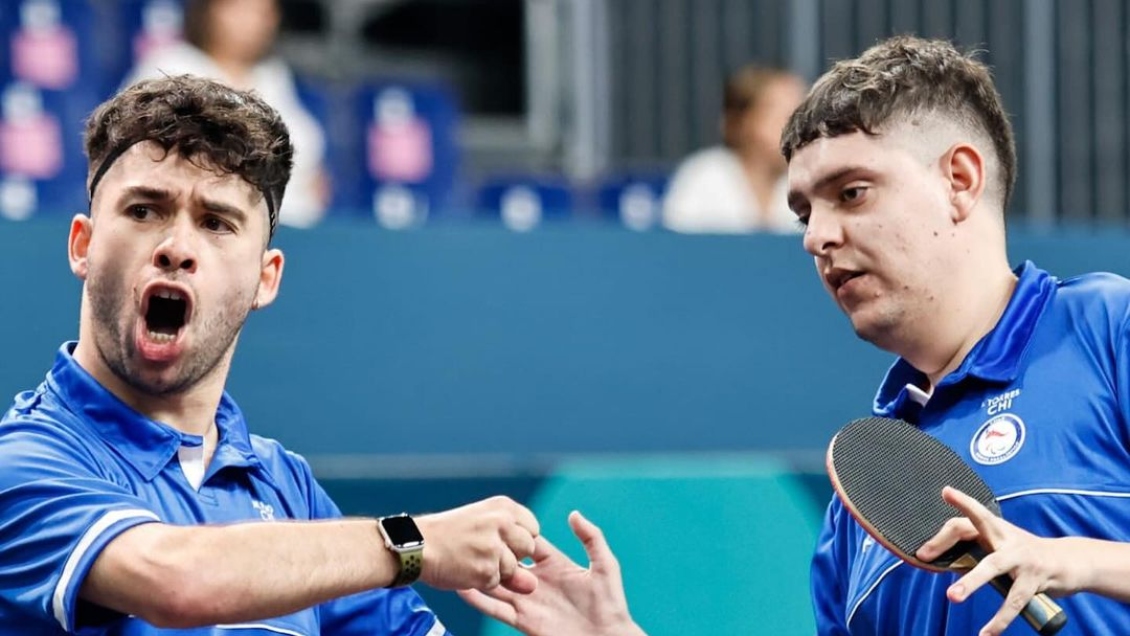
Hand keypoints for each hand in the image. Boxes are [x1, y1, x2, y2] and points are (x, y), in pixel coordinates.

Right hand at [415, 496, 539, 593]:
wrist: (418, 545)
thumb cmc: (448, 534)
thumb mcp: (482, 522)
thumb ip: (511, 545)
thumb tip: (532, 583)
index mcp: (503, 506)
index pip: (532, 528)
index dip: (518, 539)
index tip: (500, 539)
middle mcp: (503, 523)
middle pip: (528, 548)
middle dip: (512, 556)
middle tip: (485, 550)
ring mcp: (495, 547)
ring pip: (513, 569)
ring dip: (496, 570)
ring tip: (471, 558)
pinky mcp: (486, 570)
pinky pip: (496, 582)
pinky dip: (482, 581)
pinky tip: (465, 568)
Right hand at [458, 511, 644, 635]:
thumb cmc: (610, 604)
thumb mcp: (604, 566)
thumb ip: (591, 538)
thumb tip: (573, 514)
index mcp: (555, 565)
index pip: (528, 544)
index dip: (513, 533)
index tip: (494, 520)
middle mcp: (538, 581)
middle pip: (508, 562)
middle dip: (491, 551)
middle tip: (469, 537)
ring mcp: (529, 601)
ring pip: (497, 584)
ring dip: (479, 574)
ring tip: (458, 560)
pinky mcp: (523, 620)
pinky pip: (497, 608)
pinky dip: (479, 600)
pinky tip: (463, 589)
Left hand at [915, 487, 1077, 635]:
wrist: (1071, 563)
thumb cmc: (1026, 555)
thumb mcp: (1002, 546)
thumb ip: (976, 549)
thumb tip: (941, 559)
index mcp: (996, 529)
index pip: (972, 513)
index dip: (960, 504)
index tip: (945, 492)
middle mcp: (1006, 538)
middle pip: (971, 531)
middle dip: (945, 542)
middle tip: (924, 556)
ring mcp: (1021, 558)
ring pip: (991, 567)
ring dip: (970, 583)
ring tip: (952, 598)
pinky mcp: (1034, 579)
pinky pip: (1013, 601)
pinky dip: (999, 620)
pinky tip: (986, 633)